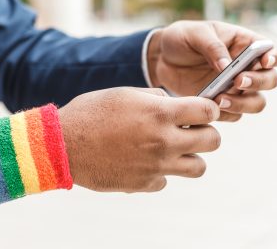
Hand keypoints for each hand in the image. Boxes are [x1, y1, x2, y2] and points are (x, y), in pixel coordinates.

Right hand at [58, 87, 220, 192]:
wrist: (63, 144)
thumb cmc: (91, 113)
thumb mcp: (124, 94)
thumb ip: (155, 98)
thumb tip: (174, 104)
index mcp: (160, 113)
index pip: (208, 110)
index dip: (209, 108)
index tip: (202, 110)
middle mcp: (163, 141)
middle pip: (213, 142)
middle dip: (207, 133)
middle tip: (191, 130)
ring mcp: (155, 166)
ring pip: (198, 168)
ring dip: (191, 157)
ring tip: (173, 149)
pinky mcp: (143, 183)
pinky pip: (166, 180)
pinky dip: (160, 172)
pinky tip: (143, 162)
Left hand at [148, 21, 276, 121]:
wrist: (160, 58)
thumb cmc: (181, 38)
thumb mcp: (194, 34)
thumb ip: (212, 47)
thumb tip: (227, 66)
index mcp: (244, 45)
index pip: (271, 52)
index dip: (273, 58)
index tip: (263, 62)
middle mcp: (245, 68)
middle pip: (269, 80)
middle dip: (257, 83)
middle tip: (237, 81)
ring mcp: (234, 88)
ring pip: (254, 103)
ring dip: (242, 104)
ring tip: (219, 100)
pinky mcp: (220, 102)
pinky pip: (232, 115)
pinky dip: (224, 115)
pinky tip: (208, 109)